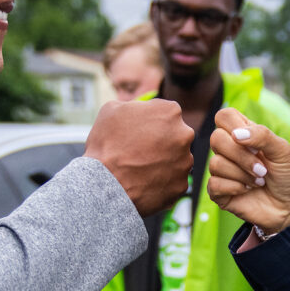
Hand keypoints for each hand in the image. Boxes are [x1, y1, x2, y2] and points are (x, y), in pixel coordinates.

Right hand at [85, 98, 193, 216]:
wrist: (104, 183)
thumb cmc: (106, 143)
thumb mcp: (112, 109)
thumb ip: (135, 105)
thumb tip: (141, 110)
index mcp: (170, 111)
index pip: (166, 113)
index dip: (151, 122)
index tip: (140, 131)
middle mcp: (184, 135)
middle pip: (176, 136)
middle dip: (162, 142)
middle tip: (140, 151)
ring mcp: (185, 161)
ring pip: (177, 159)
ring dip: (163, 162)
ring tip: (140, 169)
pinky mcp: (182, 185)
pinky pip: (174, 181)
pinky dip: (162, 182)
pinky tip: (145, 182)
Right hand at [206, 108, 289, 236]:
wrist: (289, 206)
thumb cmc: (285, 176)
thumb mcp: (282, 150)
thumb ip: (262, 135)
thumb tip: (236, 135)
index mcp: (242, 134)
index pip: (224, 116)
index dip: (234, 126)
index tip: (253, 143)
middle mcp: (229, 150)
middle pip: (216, 138)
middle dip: (242, 156)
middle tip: (262, 169)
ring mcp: (222, 170)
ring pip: (215, 163)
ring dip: (243, 175)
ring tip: (259, 182)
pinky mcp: (218, 191)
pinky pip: (214, 183)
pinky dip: (235, 188)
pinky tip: (247, 190)